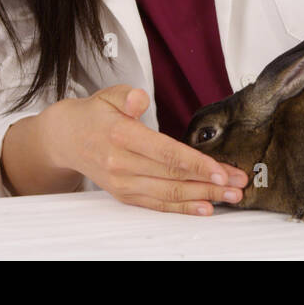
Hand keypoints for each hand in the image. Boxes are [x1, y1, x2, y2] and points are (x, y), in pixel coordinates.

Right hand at [50, 84, 251, 215]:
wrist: (66, 139)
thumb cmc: (93, 115)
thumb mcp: (108, 96)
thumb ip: (126, 96)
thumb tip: (140, 99)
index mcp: (121, 136)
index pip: (166, 153)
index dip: (196, 163)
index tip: (221, 169)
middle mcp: (122, 164)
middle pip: (173, 177)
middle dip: (210, 182)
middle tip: (238, 183)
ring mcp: (123, 183)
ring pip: (168, 194)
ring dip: (203, 196)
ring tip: (230, 196)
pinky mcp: (125, 194)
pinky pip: (157, 204)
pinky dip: (182, 208)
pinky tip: (204, 207)